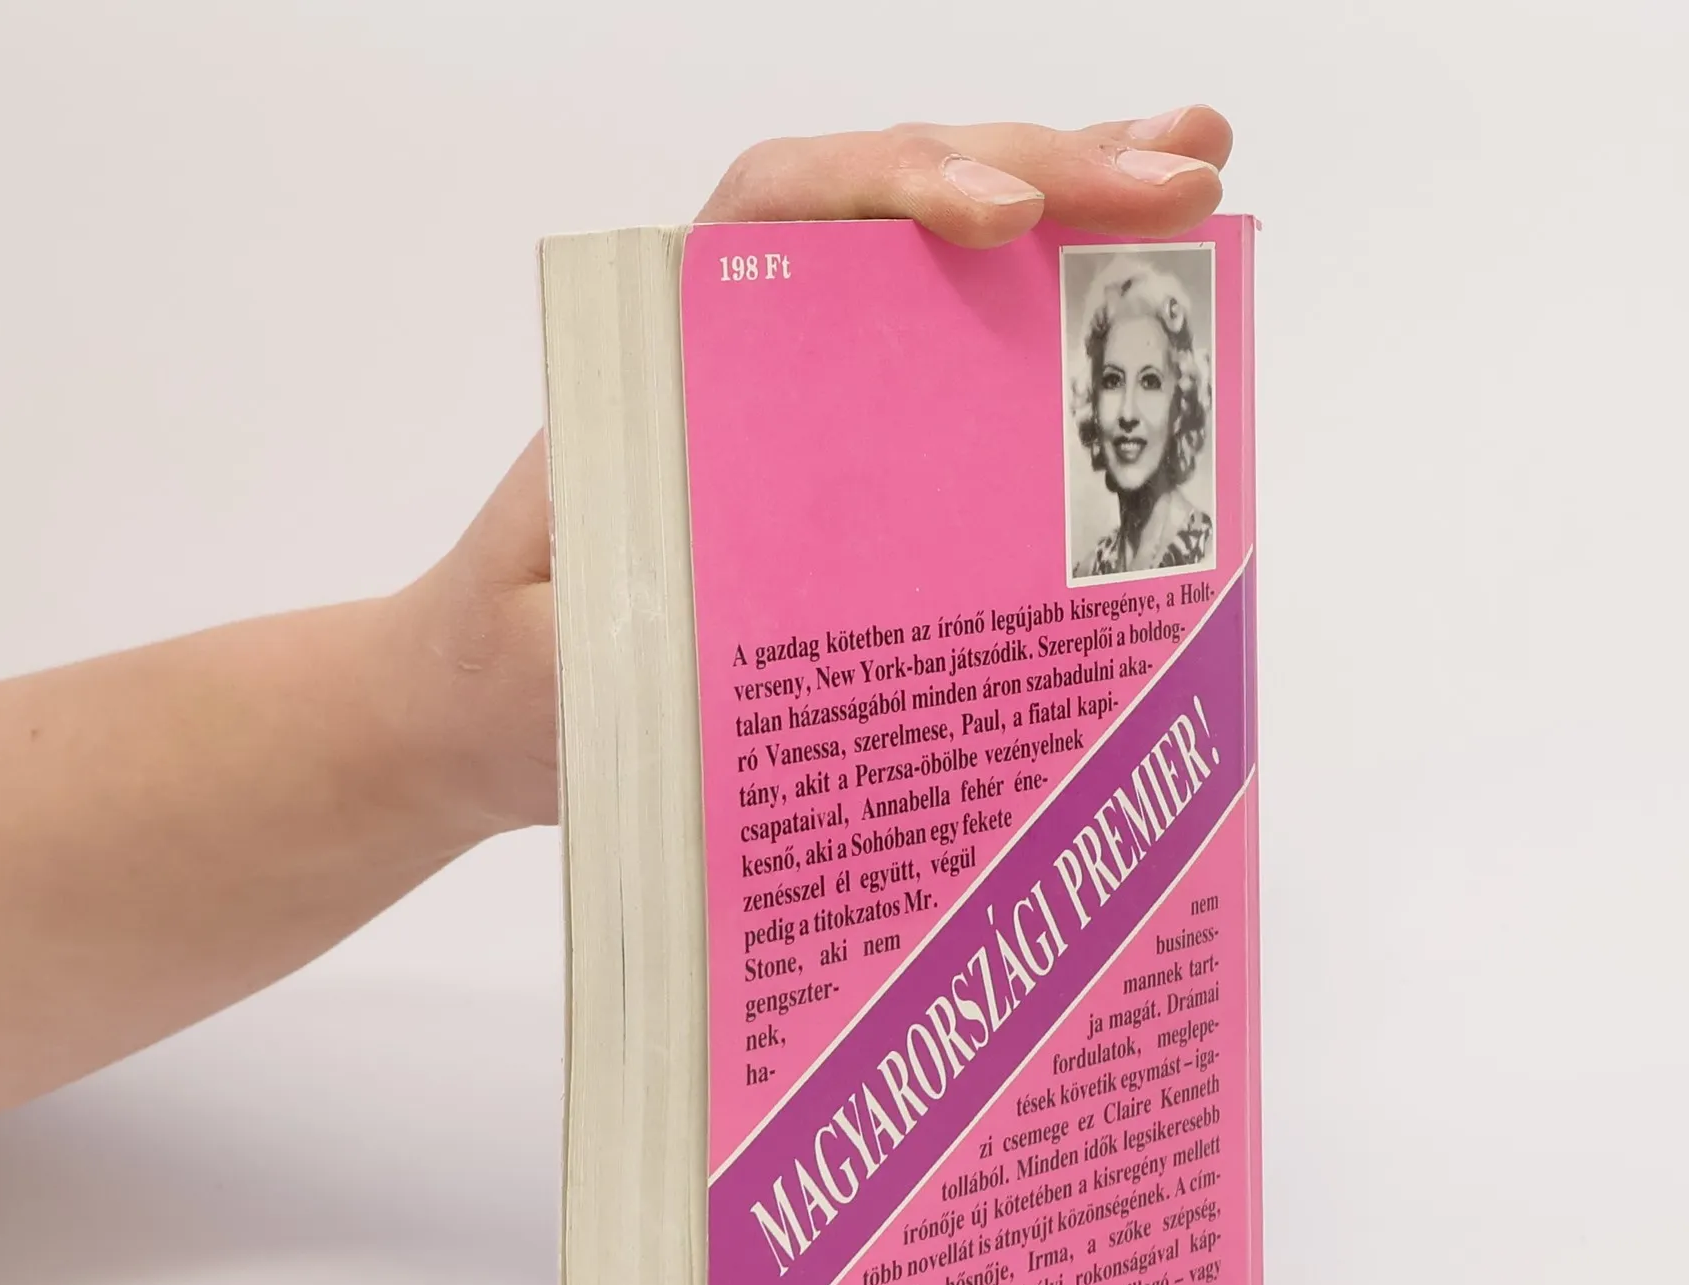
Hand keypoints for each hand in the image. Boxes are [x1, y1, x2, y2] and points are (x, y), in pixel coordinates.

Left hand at [410, 109, 1233, 835]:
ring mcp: (806, 388)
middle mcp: (743, 342)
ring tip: (1197, 178)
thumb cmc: (506, 672)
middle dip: (1044, 174)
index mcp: (664, 354)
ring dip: (1073, 210)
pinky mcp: (850, 450)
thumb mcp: (549, 654)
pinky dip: (1051, 322)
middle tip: (1183, 179)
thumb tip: (741, 606)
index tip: (997, 221)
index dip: (896, 189)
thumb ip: (619, 626)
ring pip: (944, 265)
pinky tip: (1142, 303)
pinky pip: (957, 360)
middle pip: (897, 208)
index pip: (782, 213)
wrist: (492, 707)